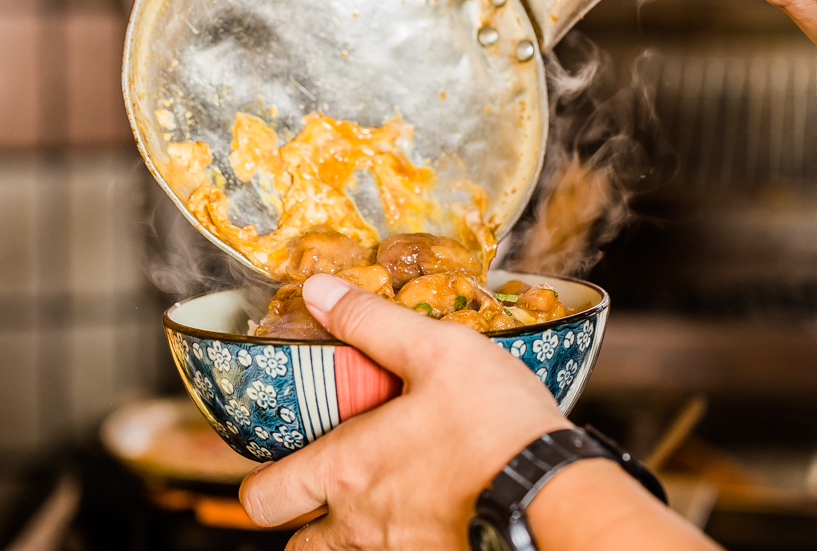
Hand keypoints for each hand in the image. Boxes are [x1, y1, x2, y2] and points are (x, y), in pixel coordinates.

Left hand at [238, 273, 569, 549]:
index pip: (263, 498)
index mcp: (346, 469)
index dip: (259, 480)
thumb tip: (316, 291)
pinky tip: (430, 500)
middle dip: (301, 520)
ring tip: (383, 489)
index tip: (279, 458)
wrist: (556, 494)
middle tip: (325, 483)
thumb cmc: (495, 425)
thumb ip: (369, 321)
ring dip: (350, 530)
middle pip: (297, 548)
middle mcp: (362, 524)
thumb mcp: (435, 351)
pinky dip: (400, 535)